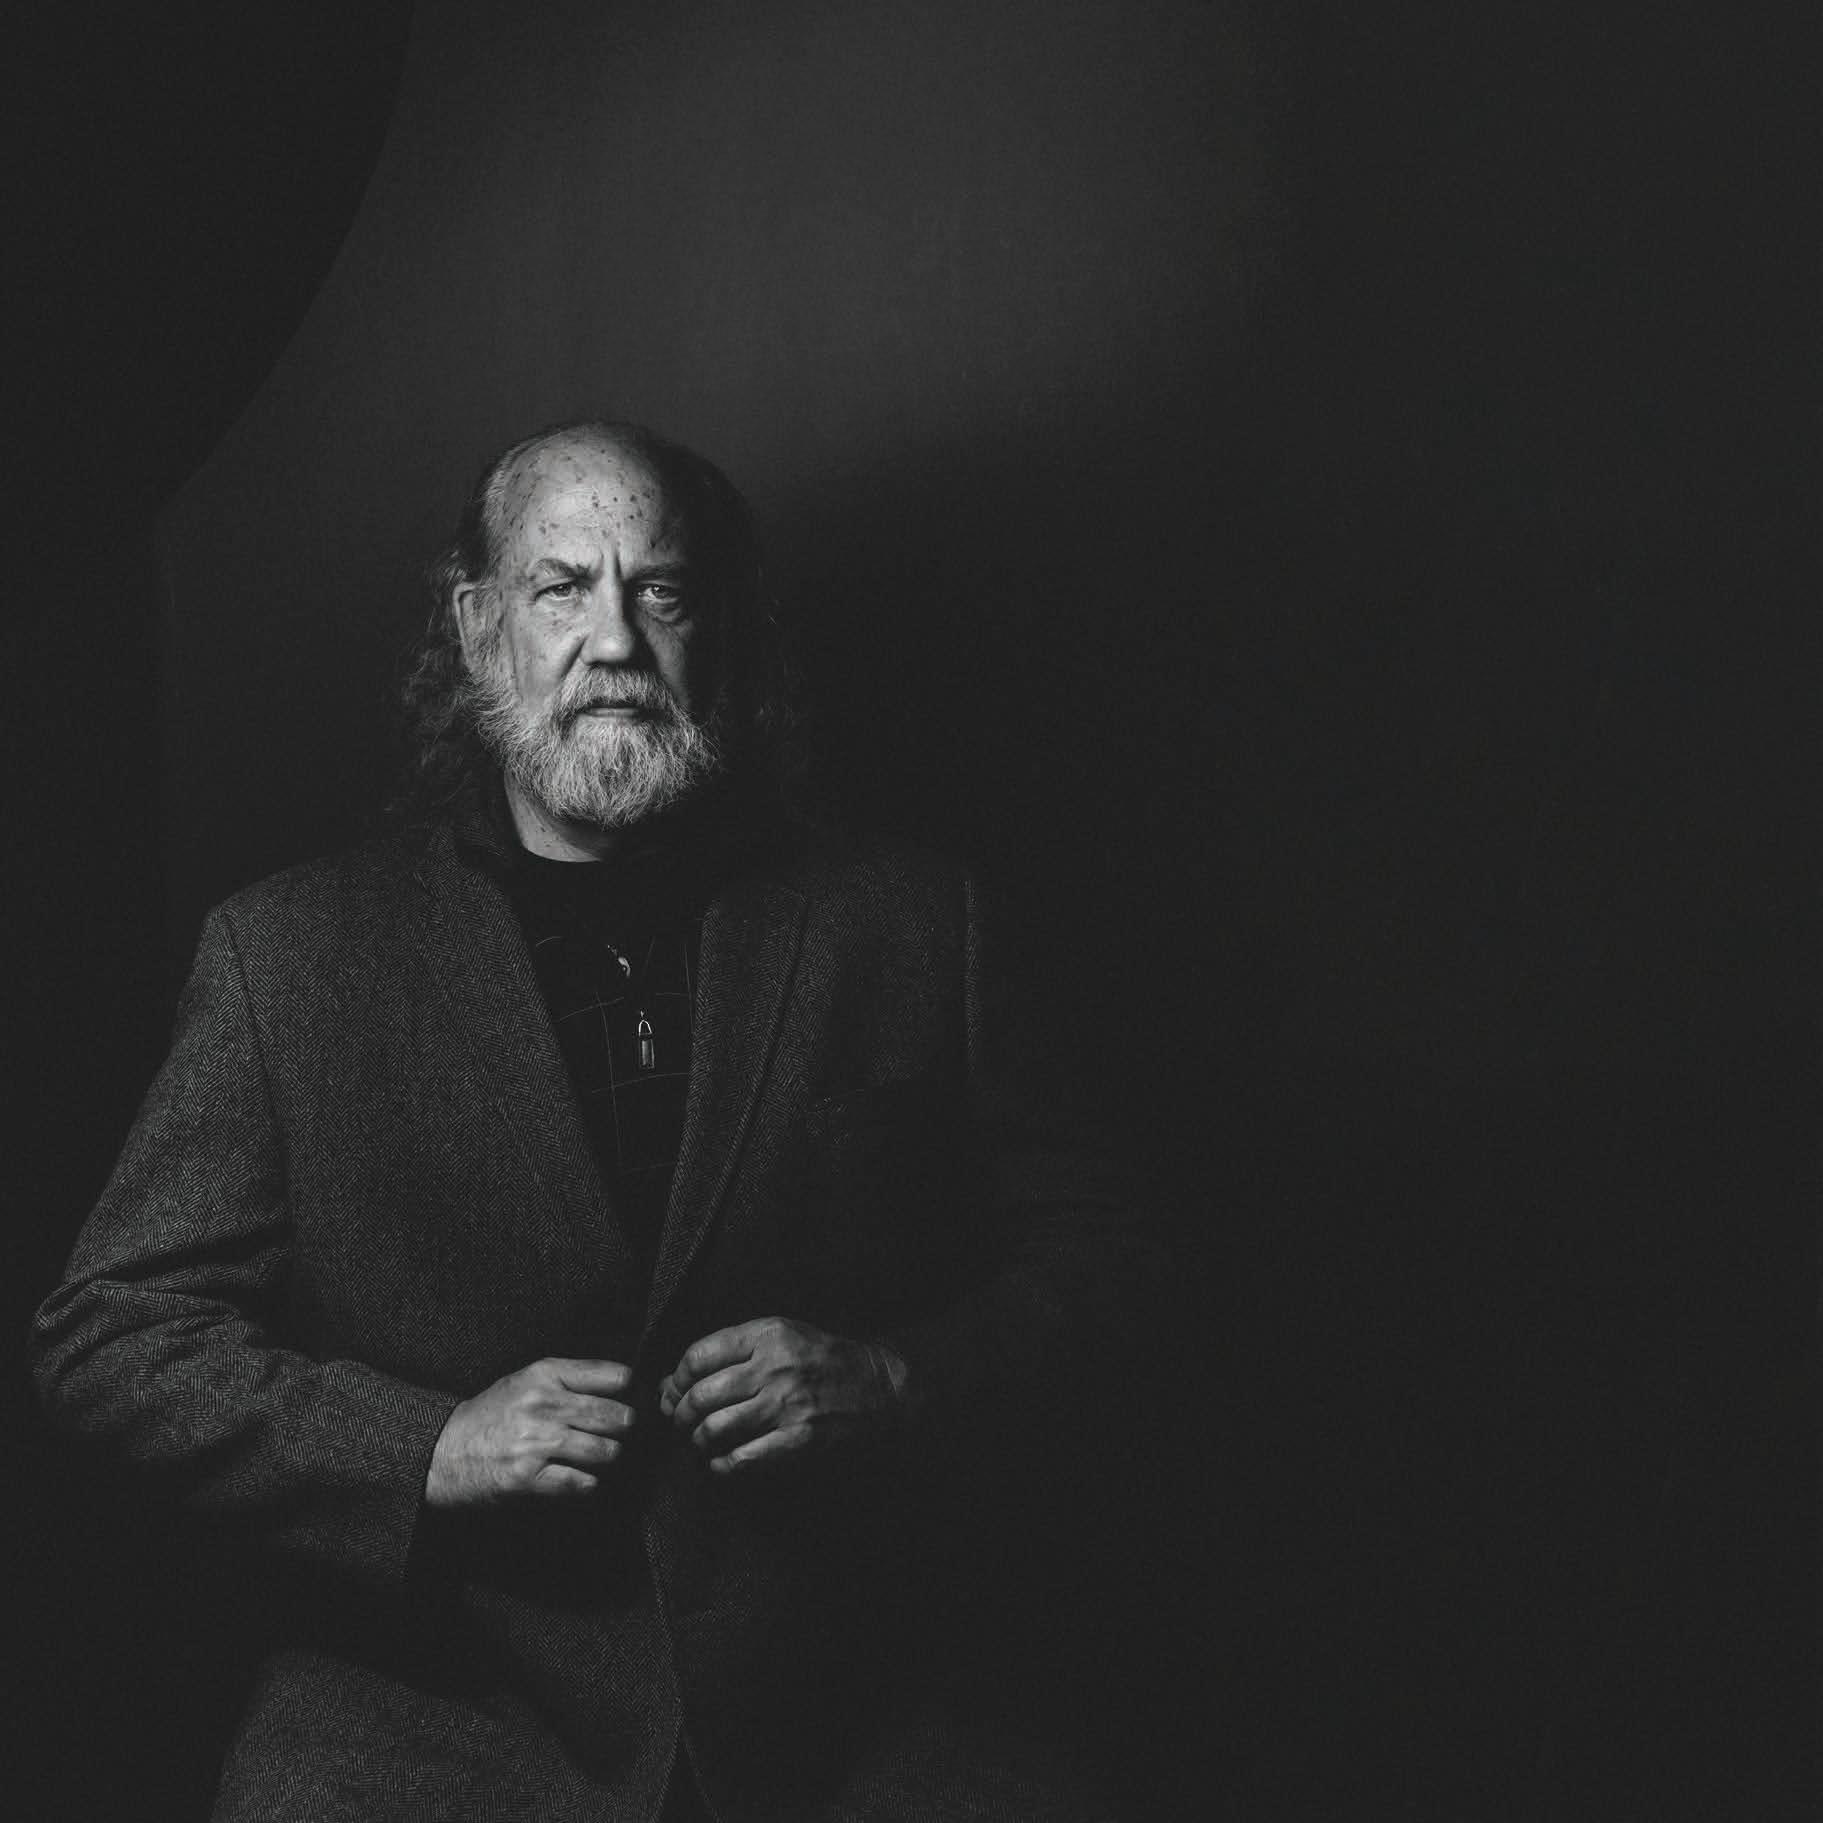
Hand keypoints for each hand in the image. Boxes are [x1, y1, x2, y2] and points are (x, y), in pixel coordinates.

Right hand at [425, 1357, 636, 1506]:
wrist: (441, 1451)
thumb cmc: (489, 1416)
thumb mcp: (523, 1381)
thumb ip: (566, 1379)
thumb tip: (619, 1386)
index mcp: (544, 1374)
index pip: (611, 1375)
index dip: (629, 1389)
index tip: (633, 1397)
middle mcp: (543, 1404)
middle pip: (614, 1415)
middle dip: (625, 1428)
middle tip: (624, 1432)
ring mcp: (535, 1442)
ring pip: (603, 1451)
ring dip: (609, 1457)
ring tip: (604, 1457)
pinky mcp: (526, 1478)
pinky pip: (579, 1483)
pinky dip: (588, 1485)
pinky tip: (583, 1480)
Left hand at [658, 1317, 905, 1474]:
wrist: (881, 1387)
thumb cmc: (824, 1360)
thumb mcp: (783, 1335)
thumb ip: (733, 1351)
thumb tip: (675, 1380)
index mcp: (768, 1334)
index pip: (699, 1356)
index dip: (676, 1379)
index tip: (672, 1393)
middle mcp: (774, 1367)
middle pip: (700, 1395)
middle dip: (680, 1415)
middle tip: (681, 1423)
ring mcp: (786, 1405)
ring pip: (714, 1429)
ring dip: (697, 1442)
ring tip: (699, 1444)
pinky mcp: (798, 1440)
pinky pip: (740, 1459)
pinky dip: (720, 1466)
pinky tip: (721, 1463)